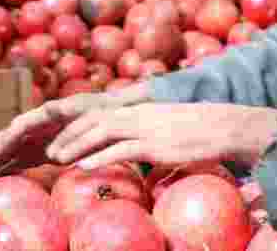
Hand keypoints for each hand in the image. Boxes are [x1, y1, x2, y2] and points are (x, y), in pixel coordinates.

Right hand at [0, 82, 149, 184]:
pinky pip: (20, 162)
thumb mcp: (82, 106)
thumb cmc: (95, 109)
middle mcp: (34, 127)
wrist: (106, 115)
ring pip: (10, 154)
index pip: (15, 130)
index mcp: (41, 115)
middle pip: (7, 143)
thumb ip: (64, 110)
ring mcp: (36, 139)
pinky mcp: (42, 152)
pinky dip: (8, 171)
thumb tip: (49, 110)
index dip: (1, 144)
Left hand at [45, 102, 276, 170]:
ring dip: (76, 145)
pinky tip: (83, 167)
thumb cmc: (201, 130)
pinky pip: (120, 150)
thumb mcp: (169, 129)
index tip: (62, 138)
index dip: (78, 125)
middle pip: (94, 120)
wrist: (226, 126)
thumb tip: (139, 153)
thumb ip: (150, 137)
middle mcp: (139, 114)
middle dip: (69, 134)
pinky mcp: (155, 144)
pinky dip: (98, 158)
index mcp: (141, 109)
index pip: (101, 113)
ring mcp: (146, 128)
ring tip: (57, 159)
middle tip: (50, 150)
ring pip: (101, 132)